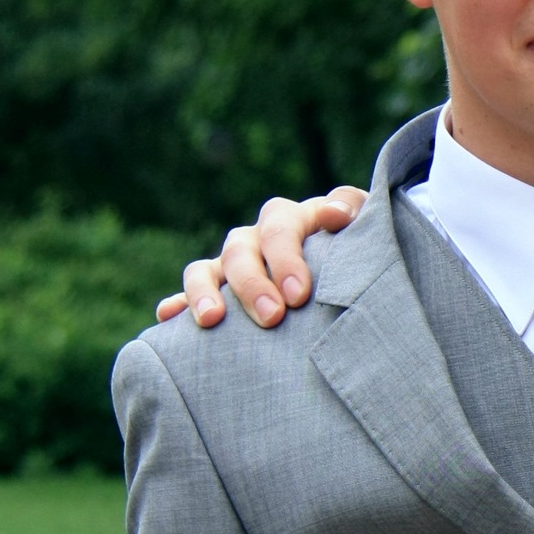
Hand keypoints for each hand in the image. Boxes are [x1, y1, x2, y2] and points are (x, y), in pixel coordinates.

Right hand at [155, 186, 370, 327]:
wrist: (348, 264)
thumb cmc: (358, 247)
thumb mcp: (364, 228)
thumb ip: (355, 215)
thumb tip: (335, 213)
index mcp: (293, 219)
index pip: (282, 228)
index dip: (287, 259)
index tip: (299, 295)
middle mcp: (257, 238)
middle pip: (241, 250)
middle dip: (253, 284)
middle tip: (272, 317)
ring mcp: (232, 263)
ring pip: (206, 267)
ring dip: (205, 291)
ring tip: (212, 320)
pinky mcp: (216, 289)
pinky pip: (187, 293)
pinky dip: (177, 304)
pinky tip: (168, 317)